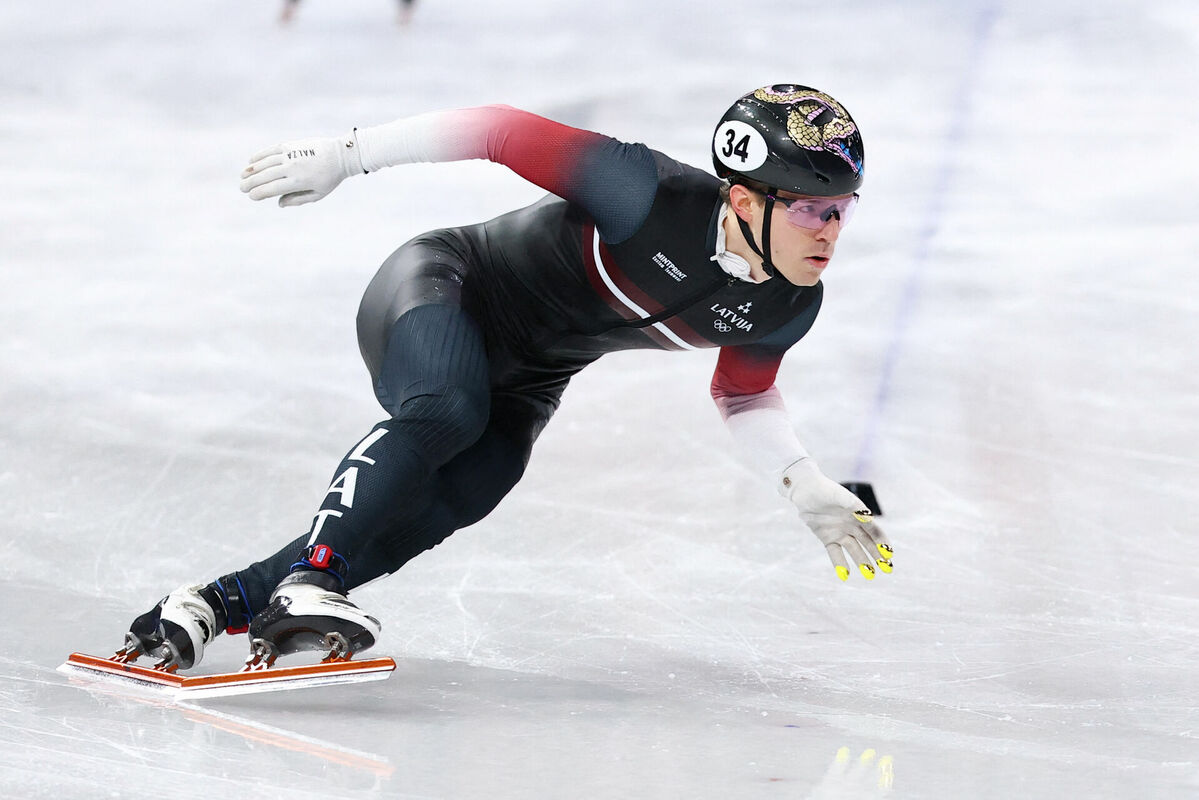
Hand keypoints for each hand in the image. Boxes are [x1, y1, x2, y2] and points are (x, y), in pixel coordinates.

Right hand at [239, 131, 364, 206]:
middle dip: (251, 182)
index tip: (252, 196)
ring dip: (252, 169)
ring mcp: (290, 154)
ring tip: (243, 176)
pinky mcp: (290, 144)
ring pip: (265, 163)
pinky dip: (260, 155)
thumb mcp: (318, 194)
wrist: (340, 155)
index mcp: (298, 182)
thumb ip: (298, 200)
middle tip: (242, 188)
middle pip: (265, 176)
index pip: (273, 189)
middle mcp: (292, 167)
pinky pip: (271, 150)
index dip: (259, 193)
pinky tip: (251, 161)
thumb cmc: (330, 178)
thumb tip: (279, 203)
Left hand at [779, 459, 893, 580]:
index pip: (874, 530)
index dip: (882, 542)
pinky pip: (835, 552)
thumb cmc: (825, 490)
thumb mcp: (839, 497)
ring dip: (862, 561)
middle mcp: (852, 524)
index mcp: (858, 514)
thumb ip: (853, 506)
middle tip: (888, 569)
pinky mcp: (827, 537)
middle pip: (868, 542)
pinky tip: (845, 575)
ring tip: (870, 575)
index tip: (889, 554)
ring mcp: (840, 532)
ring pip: (854, 549)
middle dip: (878, 555)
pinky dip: (840, 563)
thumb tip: (867, 517)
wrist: (805, 490)